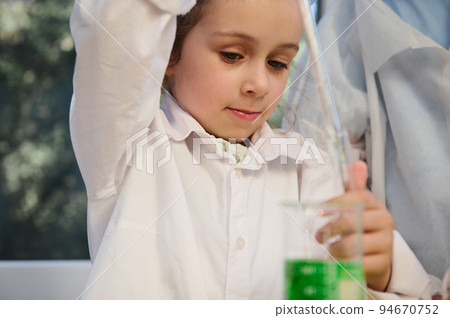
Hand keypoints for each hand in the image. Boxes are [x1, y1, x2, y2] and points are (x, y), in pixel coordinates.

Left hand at [318, 161, 393, 290]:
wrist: (378, 257)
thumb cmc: (363, 227)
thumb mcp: (358, 206)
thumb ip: (355, 186)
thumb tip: (357, 164)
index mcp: (377, 205)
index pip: (357, 198)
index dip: (336, 202)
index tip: (318, 211)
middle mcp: (385, 222)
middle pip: (351, 221)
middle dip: (330, 229)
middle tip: (319, 236)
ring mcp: (386, 244)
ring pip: (351, 244)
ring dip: (334, 248)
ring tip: (330, 249)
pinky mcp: (382, 264)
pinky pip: (356, 264)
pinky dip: (343, 263)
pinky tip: (339, 261)